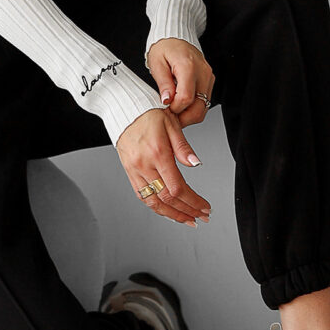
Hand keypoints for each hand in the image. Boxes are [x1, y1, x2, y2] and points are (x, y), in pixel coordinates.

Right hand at [115, 107, 212, 226]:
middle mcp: (144, 165)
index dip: (193, 202)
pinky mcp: (129, 172)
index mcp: (157, 153)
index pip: (177, 188)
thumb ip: (184, 148)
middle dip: (187, 211)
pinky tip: (168, 210)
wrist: (124, 110)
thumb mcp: (172, 125)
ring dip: (172, 215)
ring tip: (187, 219)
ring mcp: (135, 170)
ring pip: (153, 202)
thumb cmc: (148, 114)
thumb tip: (196, 164)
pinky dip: (156, 207)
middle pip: (167, 199)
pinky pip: (142, 196)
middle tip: (201, 217)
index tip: (205, 207)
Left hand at [147, 38, 215, 128]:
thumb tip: (167, 100)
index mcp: (188, 67)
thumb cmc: (165, 48)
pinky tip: (182, 105)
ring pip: (204, 107)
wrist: (175, 37)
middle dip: (184, 117)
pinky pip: (205, 101)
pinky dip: (194, 108)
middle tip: (170, 116)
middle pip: (199, 107)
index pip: (186, 98)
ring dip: (189, 114)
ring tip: (174, 110)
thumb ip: (163, 83)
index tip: (165, 108)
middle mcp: (203, 73)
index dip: (175, 108)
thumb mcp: (157, 63)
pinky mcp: (209, 81)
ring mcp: (208, 77)